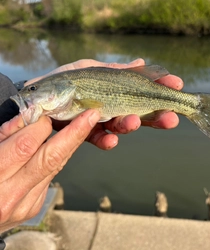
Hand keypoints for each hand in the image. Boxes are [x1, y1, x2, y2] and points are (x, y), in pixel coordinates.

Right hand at [0, 109, 99, 231]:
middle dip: (75, 134)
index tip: (50, 112)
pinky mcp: (34, 207)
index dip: (42, 125)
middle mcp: (12, 195)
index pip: (27, 144)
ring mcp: (26, 204)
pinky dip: (56, 159)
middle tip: (91, 116)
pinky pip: (50, 176)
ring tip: (82, 126)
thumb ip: (5, 135)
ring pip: (56, 166)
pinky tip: (58, 147)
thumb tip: (31, 116)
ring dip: (70, 144)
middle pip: (52, 157)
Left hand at [26, 58, 183, 149]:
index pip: (145, 91)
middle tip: (172, 117)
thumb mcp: (93, 68)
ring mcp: (101, 121)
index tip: (177, 84)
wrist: (39, 93)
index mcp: (118, 90)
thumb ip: (116, 70)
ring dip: (131, 125)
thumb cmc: (67, 78)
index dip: (161, 88)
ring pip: (122, 126)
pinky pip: (98, 139)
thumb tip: (141, 62)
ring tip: (135, 122)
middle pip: (141, 112)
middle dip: (158, 115)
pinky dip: (106, 141)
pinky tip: (112, 141)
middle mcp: (113, 106)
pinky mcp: (85, 133)